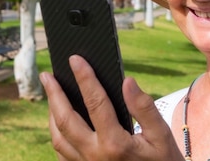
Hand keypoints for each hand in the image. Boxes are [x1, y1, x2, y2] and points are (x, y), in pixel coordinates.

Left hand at [40, 55, 183, 160]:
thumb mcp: (161, 135)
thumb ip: (144, 108)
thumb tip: (127, 81)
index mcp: (115, 144)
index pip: (95, 103)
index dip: (84, 78)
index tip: (75, 59)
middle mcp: (95, 156)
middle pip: (66, 120)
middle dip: (54, 94)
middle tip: (47, 75)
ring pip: (58, 138)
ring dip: (52, 114)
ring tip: (51, 94)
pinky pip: (62, 153)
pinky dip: (57, 134)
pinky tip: (59, 121)